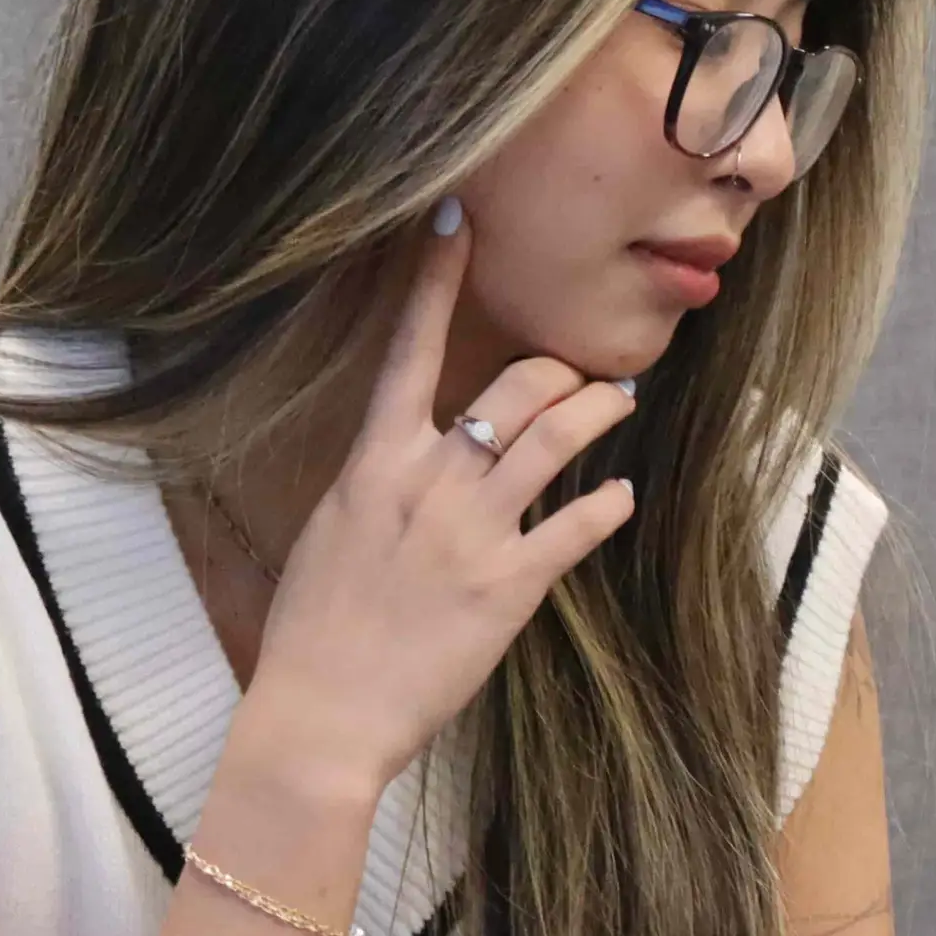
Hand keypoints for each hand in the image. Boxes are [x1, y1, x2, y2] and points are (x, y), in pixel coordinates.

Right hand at [235, 208, 639, 800]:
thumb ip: (377, 491)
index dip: (436, 279)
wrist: (321, 715)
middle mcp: (427, 482)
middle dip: (560, 370)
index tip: (458, 219)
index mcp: (373, 464)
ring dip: (598, 411)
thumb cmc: (314, 634)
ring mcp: (472, 530)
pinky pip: (577, 525)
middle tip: (582, 377)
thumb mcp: (331, 539)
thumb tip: (405, 466)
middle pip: (513, 387)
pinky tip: (622, 497)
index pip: (408, 350)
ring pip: (556, 437)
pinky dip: (608, 505)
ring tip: (619, 404)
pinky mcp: (511, 585)